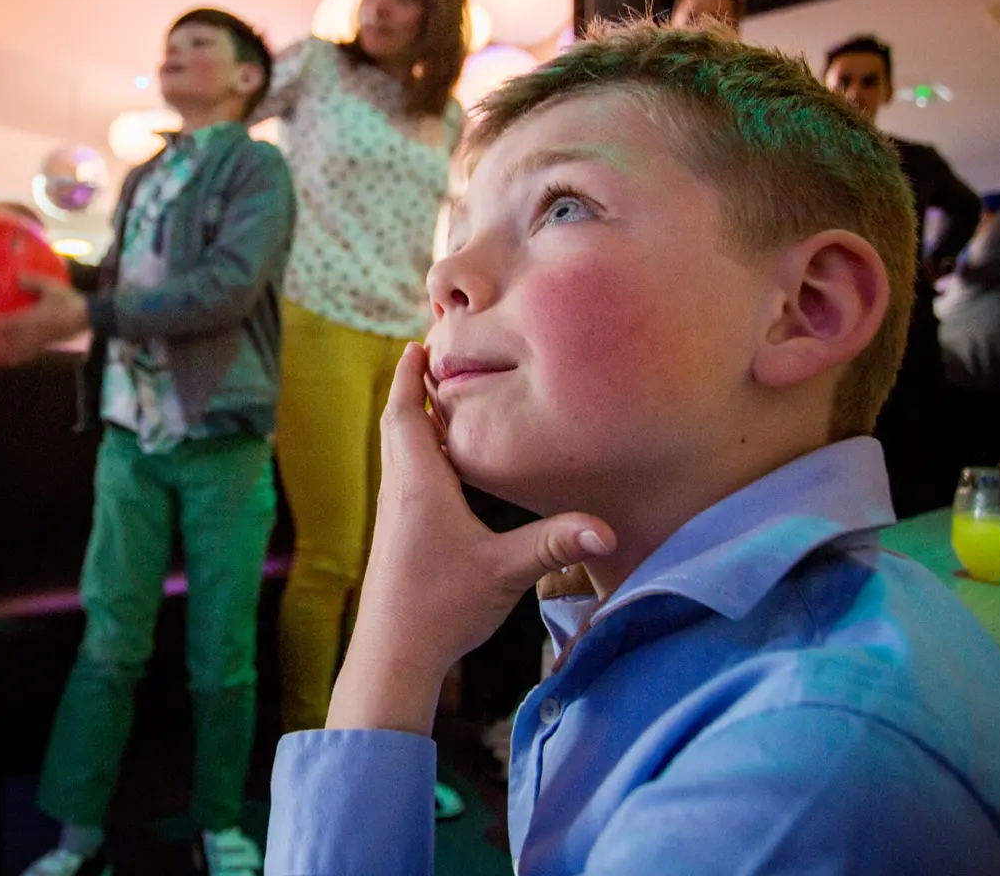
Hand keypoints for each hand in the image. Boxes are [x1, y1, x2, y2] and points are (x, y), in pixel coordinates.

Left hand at [0, 275, 89, 366]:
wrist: (89, 316)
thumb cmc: (70, 300)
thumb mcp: (53, 287)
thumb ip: (34, 282)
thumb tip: (17, 277)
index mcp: (34, 318)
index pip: (9, 323)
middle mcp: (35, 333)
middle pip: (9, 342)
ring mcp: (40, 341)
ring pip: (18, 351)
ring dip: (3, 356)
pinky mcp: (46, 345)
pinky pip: (29, 355)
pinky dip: (17, 359)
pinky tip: (11, 361)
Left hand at [327, 342, 614, 735]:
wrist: (393, 655)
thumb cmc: (441, 609)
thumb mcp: (505, 572)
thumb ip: (553, 543)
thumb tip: (606, 528)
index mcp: (419, 485)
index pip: (407, 415)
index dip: (409, 377)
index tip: (417, 345)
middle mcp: (400, 492)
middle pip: (398, 426)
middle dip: (412, 390)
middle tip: (432, 358)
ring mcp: (394, 515)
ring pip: (399, 453)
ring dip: (414, 422)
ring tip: (440, 399)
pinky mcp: (397, 536)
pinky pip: (404, 477)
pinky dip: (418, 454)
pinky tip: (442, 465)